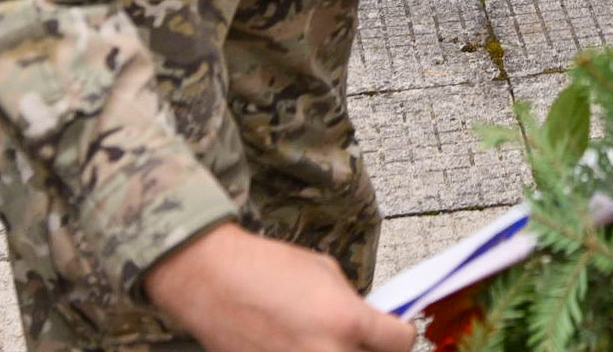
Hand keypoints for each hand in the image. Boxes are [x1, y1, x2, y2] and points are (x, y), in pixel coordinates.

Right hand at [143, 222, 411, 351]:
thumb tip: (371, 323)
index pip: (400, 343)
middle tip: (358, 337)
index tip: (392, 330)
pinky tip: (296, 344)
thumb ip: (354, 303)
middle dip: (368, 349)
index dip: (399, 333)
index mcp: (346, 321)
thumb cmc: (263, 268)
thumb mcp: (325, 272)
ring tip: (324, 339)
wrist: (211, 280)